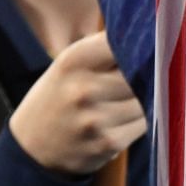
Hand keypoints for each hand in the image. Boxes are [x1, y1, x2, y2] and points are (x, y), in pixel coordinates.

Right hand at [8, 31, 146, 176]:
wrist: (31, 146)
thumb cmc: (58, 97)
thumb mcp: (69, 65)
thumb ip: (105, 51)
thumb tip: (154, 39)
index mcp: (73, 60)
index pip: (124, 43)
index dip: (139, 46)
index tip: (144, 49)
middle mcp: (83, 88)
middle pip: (141, 74)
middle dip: (144, 76)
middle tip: (137, 79)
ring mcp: (96, 118)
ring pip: (146, 101)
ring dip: (144, 101)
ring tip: (123, 103)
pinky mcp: (108, 143)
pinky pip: (143, 125)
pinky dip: (139, 122)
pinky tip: (121, 121)